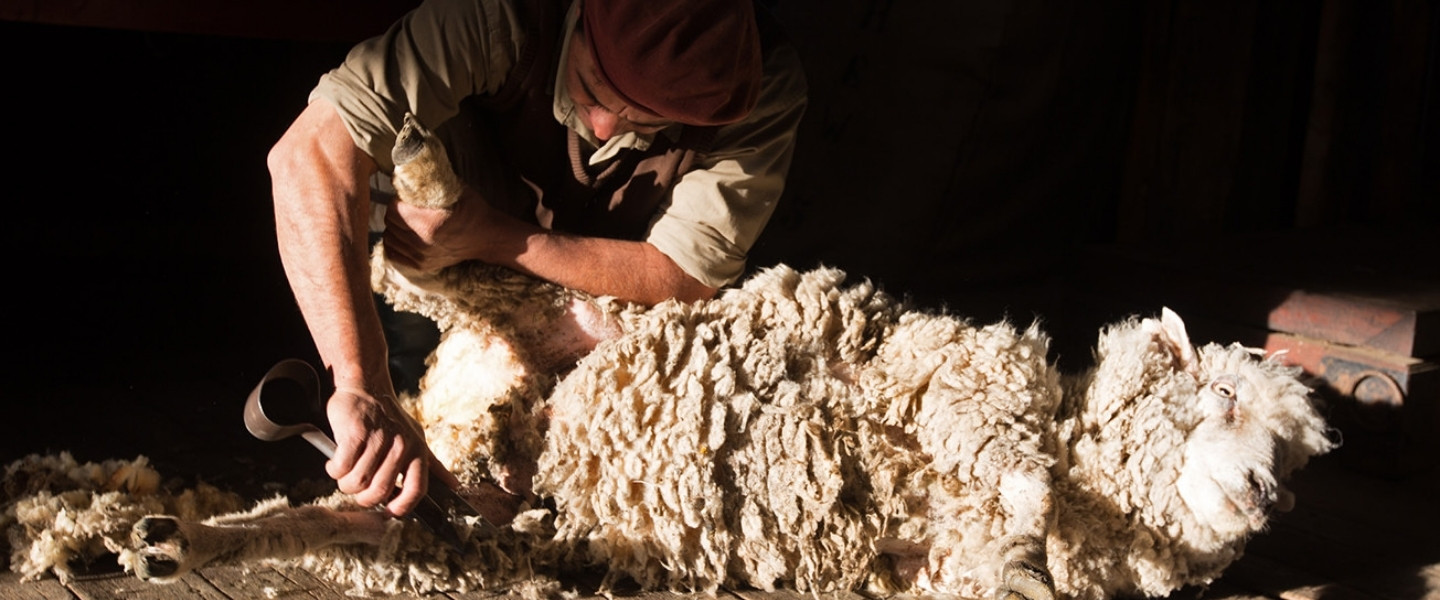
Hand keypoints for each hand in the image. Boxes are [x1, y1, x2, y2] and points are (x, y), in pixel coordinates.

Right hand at [324, 387, 458, 515]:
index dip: (401, 507)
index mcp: (417, 451)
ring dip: (345, 483)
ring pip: (356, 482)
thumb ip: (432, 465)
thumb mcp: (416, 438)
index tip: (388, 511)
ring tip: (345, 472)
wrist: (366, 386)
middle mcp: (401, 446)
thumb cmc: (389, 418)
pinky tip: (335, 463)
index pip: (416, 490)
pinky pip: (341, 468)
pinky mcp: (356, 433)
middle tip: (356, 489)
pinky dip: (334, 470)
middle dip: (363, 498)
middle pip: (379, 492)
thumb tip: (453, 485)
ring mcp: (379, 439)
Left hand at [383, 190, 498, 271]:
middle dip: (396, 212)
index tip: (406, 198)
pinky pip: (394, 253)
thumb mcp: (454, 189)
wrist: (487, 238)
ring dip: (395, 227)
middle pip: (390, 222)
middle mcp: (421, 243)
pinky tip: (405, 235)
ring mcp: (421, 257)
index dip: (398, 200)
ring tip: (407, 221)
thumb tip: (406, 171)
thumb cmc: (472, 210)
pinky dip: (396, 243)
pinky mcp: (422, 265)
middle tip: (407, 207)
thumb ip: (430, 182)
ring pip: (389, 238)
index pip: (394, 209)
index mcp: (428, 223)